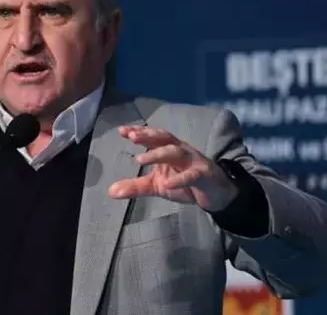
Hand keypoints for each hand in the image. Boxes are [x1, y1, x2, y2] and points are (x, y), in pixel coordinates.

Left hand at [108, 126, 237, 211]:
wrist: (216, 194)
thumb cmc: (184, 184)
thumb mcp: (157, 185)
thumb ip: (135, 186)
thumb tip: (110, 191)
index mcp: (168, 150)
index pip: (152, 137)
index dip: (138, 132)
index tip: (121, 130)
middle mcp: (180, 150)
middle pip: (163, 138)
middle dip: (147, 135)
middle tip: (131, 136)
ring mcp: (193, 161)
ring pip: (175, 152)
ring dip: (158, 153)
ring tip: (140, 158)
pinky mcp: (204, 175)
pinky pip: (191, 175)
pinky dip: (180, 179)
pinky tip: (168, 184)